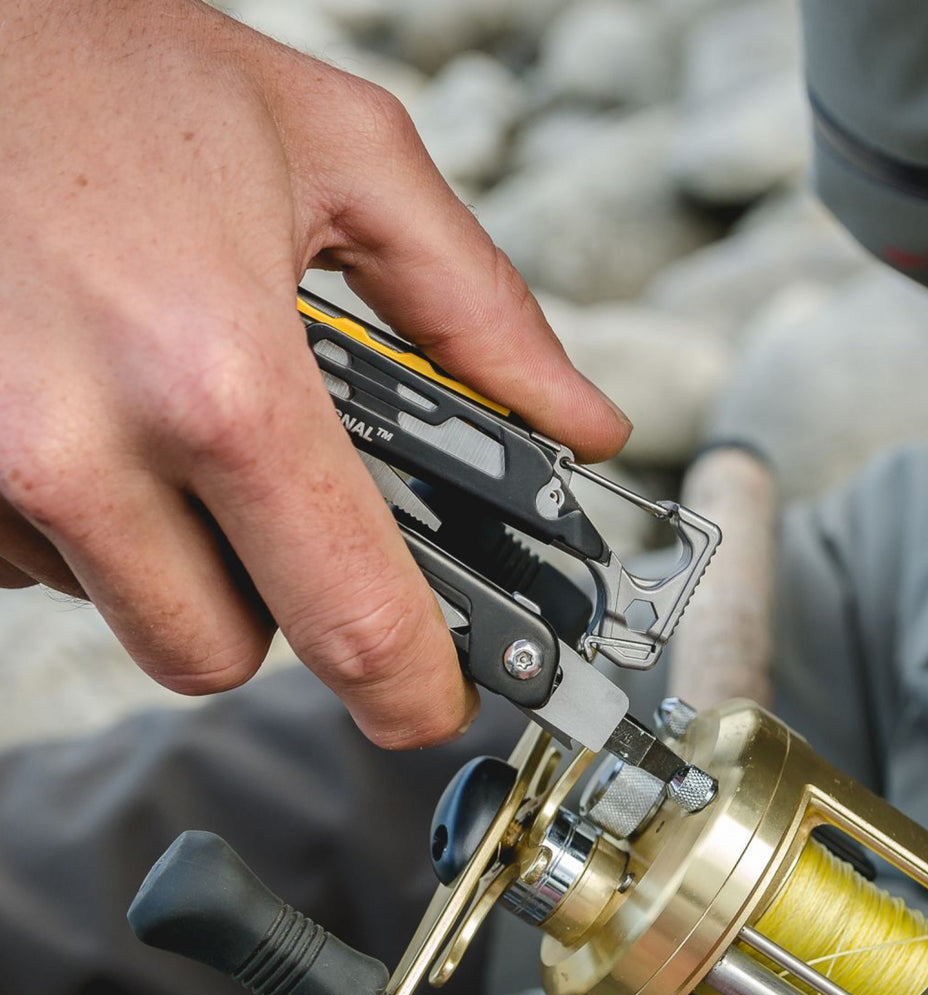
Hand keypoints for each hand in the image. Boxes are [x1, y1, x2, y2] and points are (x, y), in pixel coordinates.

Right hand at [0, 0, 628, 746]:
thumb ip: (479, 311)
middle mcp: (80, 447)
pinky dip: (90, 519)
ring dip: (179, 554)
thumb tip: (575, 423)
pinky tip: (103, 417)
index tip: (434, 698)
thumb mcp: (342, 156)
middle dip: (281, 608)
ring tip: (187, 423)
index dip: (412, 689)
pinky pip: (36, 562)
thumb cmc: (114, 64)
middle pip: (220, 656)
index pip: (350, 620)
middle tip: (302, 516)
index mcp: (220, 375)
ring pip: (127, 610)